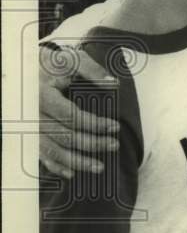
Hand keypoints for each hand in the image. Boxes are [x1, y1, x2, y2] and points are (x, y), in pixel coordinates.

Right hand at [39, 44, 118, 177]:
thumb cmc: (51, 64)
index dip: (94, 124)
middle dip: (91, 143)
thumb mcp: (70, 60)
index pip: (71, 116)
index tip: (114, 128)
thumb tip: (114, 83)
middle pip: (64, 136)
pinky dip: (55, 166)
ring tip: (98, 166)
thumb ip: (91, 70)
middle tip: (113, 146)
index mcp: (43, 95)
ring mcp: (29, 127)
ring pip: (52, 150)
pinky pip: (39, 155)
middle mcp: (33, 115)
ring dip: (76, 161)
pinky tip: (71, 173)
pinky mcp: (28, 134)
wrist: (25, 68)